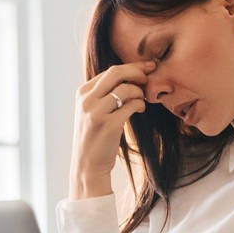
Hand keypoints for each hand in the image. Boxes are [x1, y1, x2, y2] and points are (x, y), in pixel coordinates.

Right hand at [69, 61, 155, 198]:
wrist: (87, 164)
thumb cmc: (94, 136)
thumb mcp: (91, 110)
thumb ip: (103, 93)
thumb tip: (130, 75)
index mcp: (82, 93)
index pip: (110, 71)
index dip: (132, 67)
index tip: (146, 68)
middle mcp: (87, 100)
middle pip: (116, 73)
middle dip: (138, 71)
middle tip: (151, 75)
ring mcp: (96, 112)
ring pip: (126, 89)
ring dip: (140, 92)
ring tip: (142, 99)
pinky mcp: (108, 125)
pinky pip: (131, 106)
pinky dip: (140, 105)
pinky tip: (141, 109)